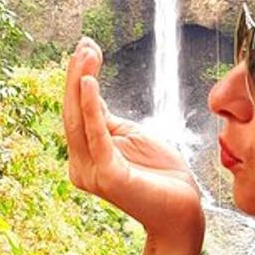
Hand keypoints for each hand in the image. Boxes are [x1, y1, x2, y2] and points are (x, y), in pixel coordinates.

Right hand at [62, 37, 203, 240]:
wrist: (183, 212)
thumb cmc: (161, 176)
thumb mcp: (131, 137)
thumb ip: (106, 119)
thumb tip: (88, 88)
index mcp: (85, 155)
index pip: (76, 111)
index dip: (78, 78)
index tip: (86, 46)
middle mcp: (81, 166)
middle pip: (72, 112)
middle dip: (76, 74)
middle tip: (84, 43)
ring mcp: (91, 173)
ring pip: (79, 120)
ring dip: (81, 82)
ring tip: (85, 54)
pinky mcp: (108, 176)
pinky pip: (97, 136)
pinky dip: (91, 108)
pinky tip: (89, 83)